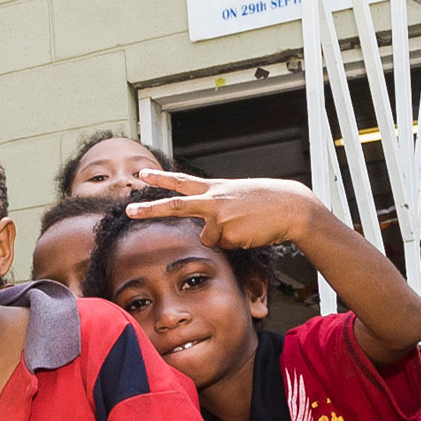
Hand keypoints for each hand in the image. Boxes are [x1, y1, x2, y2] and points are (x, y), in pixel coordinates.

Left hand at [127, 169, 322, 249]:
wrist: (293, 207)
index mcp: (215, 189)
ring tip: (246, 224)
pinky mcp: (227, 234)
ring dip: (225, 236)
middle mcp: (213, 201)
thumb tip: (203, 230)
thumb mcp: (237, 194)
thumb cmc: (267, 201)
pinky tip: (251, 232)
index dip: (161, 178)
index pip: (182, 182)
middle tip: (127, 211)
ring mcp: (219, 217)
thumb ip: (215, 204)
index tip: (141, 174)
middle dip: (149, 210)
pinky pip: (223, 246)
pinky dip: (235, 243)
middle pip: (175, 206)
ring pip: (208, 238)